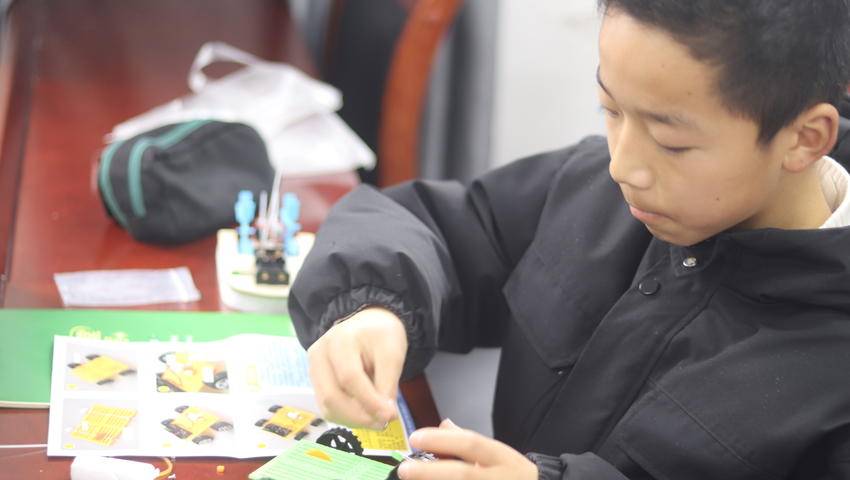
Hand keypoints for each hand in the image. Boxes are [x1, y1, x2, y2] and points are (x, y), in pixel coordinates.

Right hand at [307, 306, 406, 428]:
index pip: (349, 377)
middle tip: (383, 423)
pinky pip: (326, 407)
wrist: (367, 324)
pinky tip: (363, 414)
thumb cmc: (381, 336)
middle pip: (332, 396)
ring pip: (326, 407)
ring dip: (353, 420)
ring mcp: (313, 369)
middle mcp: (319, 354)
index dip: (369, 401)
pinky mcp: (315, 382)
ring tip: (376, 419)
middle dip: (359, 417)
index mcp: (339, 340)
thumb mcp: (393, 354)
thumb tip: (385, 416)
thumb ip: (387, 384)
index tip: (390, 416)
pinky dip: (346, 417)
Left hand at [398, 419, 537, 479]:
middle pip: (463, 475)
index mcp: (502, 458)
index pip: (471, 444)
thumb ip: (468, 441)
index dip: (443, 440)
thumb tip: (443, 425)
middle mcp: (499, 478)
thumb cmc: (511, 474)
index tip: (416, 438)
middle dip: (431, 472)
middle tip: (404, 469)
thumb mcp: (497, 453)